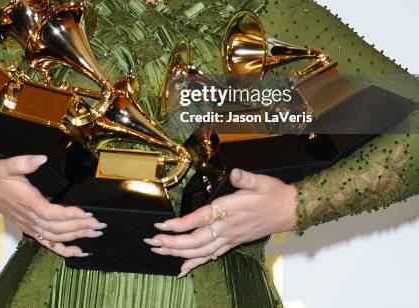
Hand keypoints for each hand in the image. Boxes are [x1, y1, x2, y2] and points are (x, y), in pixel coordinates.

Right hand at [0, 154, 105, 256]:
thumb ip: (24, 162)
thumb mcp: (8, 165)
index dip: (69, 215)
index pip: (51, 213)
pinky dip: (63, 250)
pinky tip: (78, 252)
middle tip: (99, 225)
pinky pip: (47, 243)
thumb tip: (41, 158)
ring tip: (95, 234)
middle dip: (80, 227)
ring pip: (55, 237)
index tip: (86, 213)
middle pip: (57, 228)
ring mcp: (30, 226)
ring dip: (76, 237)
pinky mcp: (30, 229)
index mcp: (27, 202)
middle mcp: (29, 218)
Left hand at [143, 168, 297, 276]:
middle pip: (194, 241)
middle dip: (171, 243)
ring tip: (159, 251)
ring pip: (200, 251)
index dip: (179, 224)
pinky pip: (211, 256)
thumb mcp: (260, 181)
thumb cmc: (273, 194)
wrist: (290, 210)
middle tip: (151, 241)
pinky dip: (195, 263)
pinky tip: (182, 268)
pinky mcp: (233, 242)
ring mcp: (230, 238)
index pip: (199, 220)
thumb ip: (245, 178)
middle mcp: (227, 228)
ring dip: (178, 253)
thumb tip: (235, 173)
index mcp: (229, 211)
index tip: (161, 224)